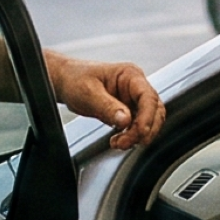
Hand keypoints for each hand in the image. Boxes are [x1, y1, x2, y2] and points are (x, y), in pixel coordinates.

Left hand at [44, 51, 163, 149]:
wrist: (64, 81)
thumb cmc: (74, 79)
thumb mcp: (88, 93)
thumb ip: (107, 107)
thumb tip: (126, 121)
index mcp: (130, 75)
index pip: (148, 97)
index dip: (148, 117)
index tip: (141, 132)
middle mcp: (135, 87)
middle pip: (154, 111)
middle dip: (144, 130)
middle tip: (126, 142)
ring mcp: (132, 99)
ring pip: (149, 120)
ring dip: (138, 135)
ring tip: (119, 143)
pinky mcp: (127, 111)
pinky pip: (137, 126)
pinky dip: (131, 136)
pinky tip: (118, 140)